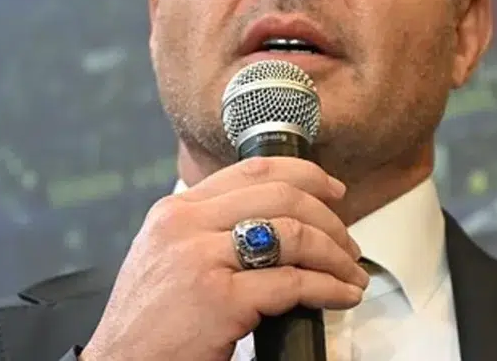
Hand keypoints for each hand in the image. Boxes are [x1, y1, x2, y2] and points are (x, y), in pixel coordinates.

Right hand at [80, 157, 368, 360]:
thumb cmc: (146, 326)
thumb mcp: (165, 258)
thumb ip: (206, 233)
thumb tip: (271, 225)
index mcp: (175, 211)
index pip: (252, 171)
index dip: (305, 175)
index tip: (332, 191)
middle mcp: (185, 226)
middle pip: (281, 197)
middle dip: (329, 219)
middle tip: (348, 244)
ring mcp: (201, 261)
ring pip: (293, 235)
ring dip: (335, 255)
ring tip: (350, 274)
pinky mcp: (219, 301)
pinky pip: (293, 282)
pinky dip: (329, 287)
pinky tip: (341, 296)